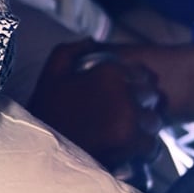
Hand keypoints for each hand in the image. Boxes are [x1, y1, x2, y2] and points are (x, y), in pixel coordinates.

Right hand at [29, 41, 162, 168]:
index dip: (134, 81)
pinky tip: (128, 146)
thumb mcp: (51, 74)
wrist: (40, 152)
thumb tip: (90, 41)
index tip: (124, 92)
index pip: (141, 72)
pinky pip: (150, 143)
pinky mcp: (130, 145)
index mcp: (109, 74)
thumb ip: (69, 50)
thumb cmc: (45, 112)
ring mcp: (129, 120)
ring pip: (153, 119)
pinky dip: (142, 146)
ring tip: (128, 130)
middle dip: (142, 102)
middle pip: (151, 95)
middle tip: (127, 111)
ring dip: (144, 124)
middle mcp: (124, 95)